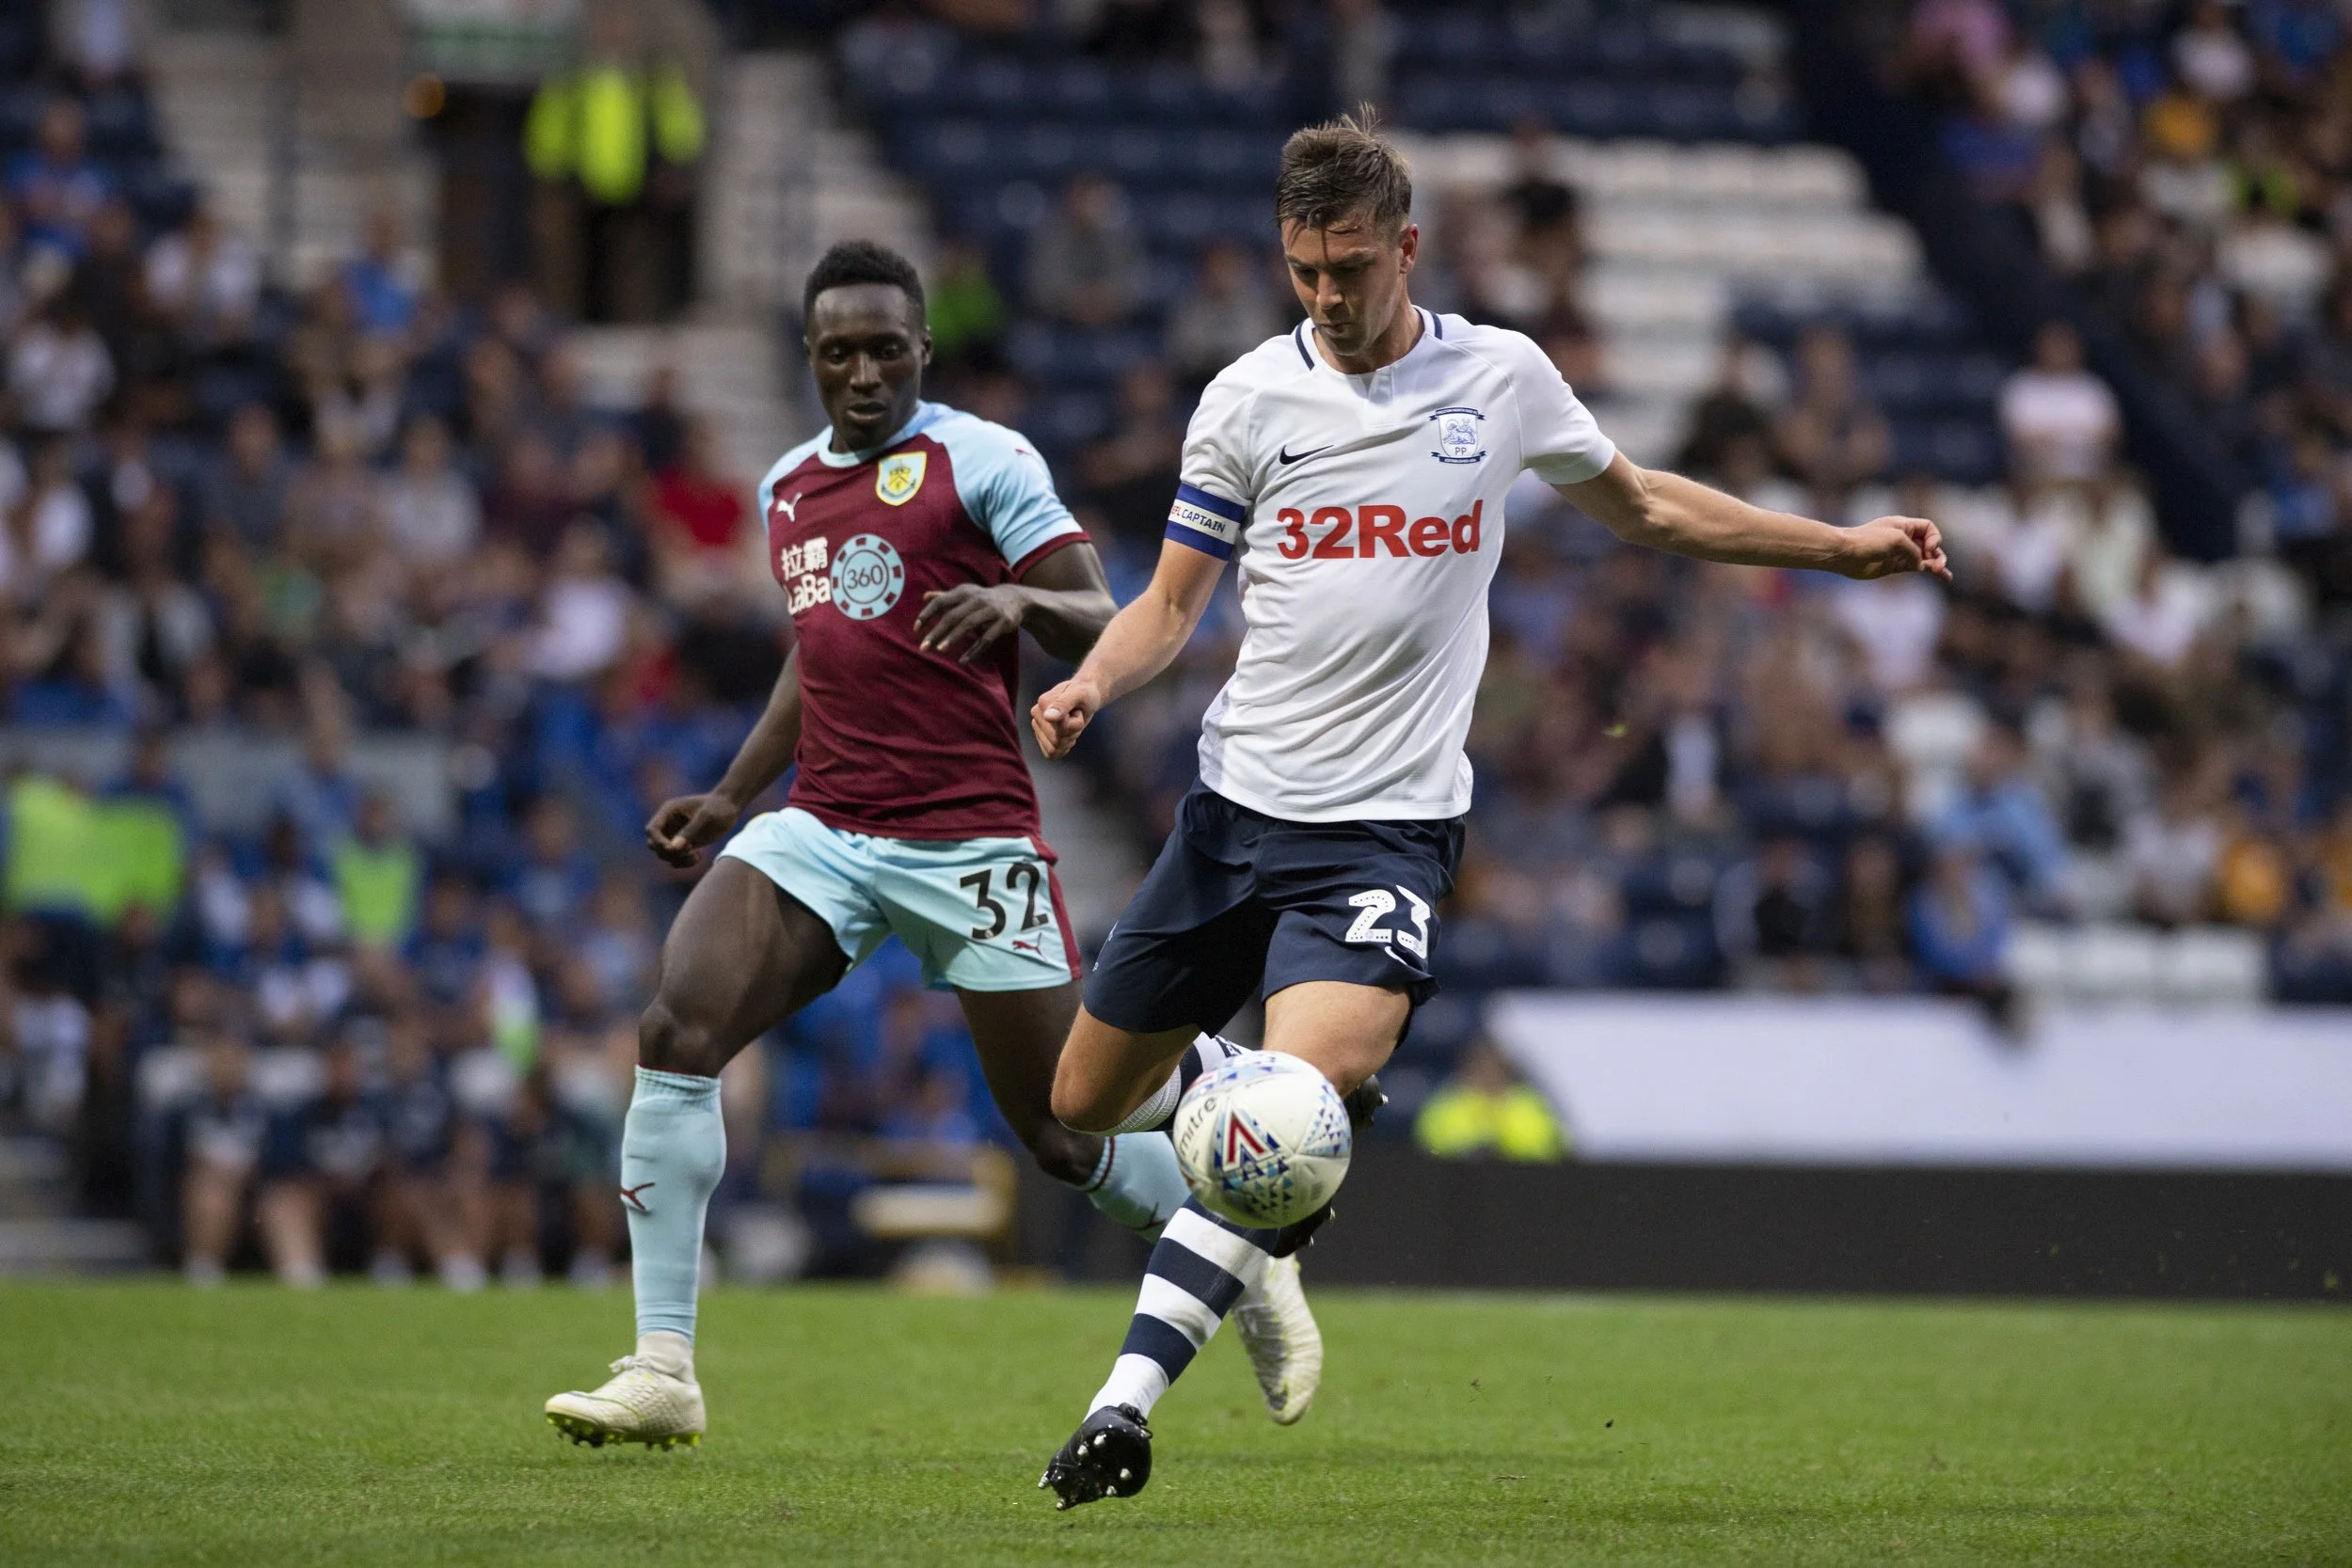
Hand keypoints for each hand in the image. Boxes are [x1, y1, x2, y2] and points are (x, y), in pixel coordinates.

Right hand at [644, 792, 742, 868]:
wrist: (730, 808)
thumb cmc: (719, 807)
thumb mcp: (707, 817)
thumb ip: (690, 831)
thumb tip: (673, 847)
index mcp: (669, 811)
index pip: (652, 830)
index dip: (658, 841)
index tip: (673, 849)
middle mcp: (668, 823)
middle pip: (654, 844)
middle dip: (667, 852)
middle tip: (688, 852)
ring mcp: (675, 834)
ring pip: (664, 854)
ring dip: (677, 859)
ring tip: (696, 856)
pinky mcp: (683, 843)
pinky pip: (675, 858)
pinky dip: (683, 862)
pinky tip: (698, 857)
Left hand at [914, 584, 1028, 662]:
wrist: (1015, 598)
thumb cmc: (983, 599)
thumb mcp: (966, 594)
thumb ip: (946, 597)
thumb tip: (925, 597)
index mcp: (964, 592)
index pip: (941, 602)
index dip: (927, 614)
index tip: (916, 629)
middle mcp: (976, 599)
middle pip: (953, 615)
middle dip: (937, 631)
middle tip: (923, 647)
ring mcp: (991, 610)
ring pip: (968, 624)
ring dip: (953, 638)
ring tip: (940, 650)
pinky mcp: (1003, 623)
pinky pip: (986, 638)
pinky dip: (974, 650)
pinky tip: (963, 661)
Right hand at [1030, 676, 1103, 759]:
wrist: (1085, 697)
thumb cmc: (1084, 694)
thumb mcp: (1079, 695)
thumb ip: (1063, 704)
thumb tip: (1048, 717)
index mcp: (1043, 703)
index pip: (1061, 728)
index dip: (1077, 722)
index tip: (1077, 710)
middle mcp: (1037, 715)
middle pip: (1057, 741)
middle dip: (1073, 731)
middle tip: (1076, 717)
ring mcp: (1038, 727)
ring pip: (1054, 749)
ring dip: (1069, 739)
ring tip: (1072, 724)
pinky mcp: (1042, 738)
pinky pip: (1051, 754)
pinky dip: (1063, 748)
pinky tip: (1067, 735)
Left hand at [1839, 515, 1951, 583]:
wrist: (1845, 553)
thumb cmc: (1868, 540)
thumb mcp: (1896, 540)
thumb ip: (1913, 551)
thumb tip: (1920, 565)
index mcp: (1903, 525)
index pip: (1928, 528)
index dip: (1934, 538)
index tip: (1927, 548)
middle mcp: (1903, 538)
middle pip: (1929, 544)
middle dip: (1937, 554)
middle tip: (1939, 566)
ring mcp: (1899, 553)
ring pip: (1924, 558)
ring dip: (1936, 565)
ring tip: (1946, 576)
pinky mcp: (1893, 566)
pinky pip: (1915, 568)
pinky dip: (1926, 571)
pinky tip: (1940, 576)